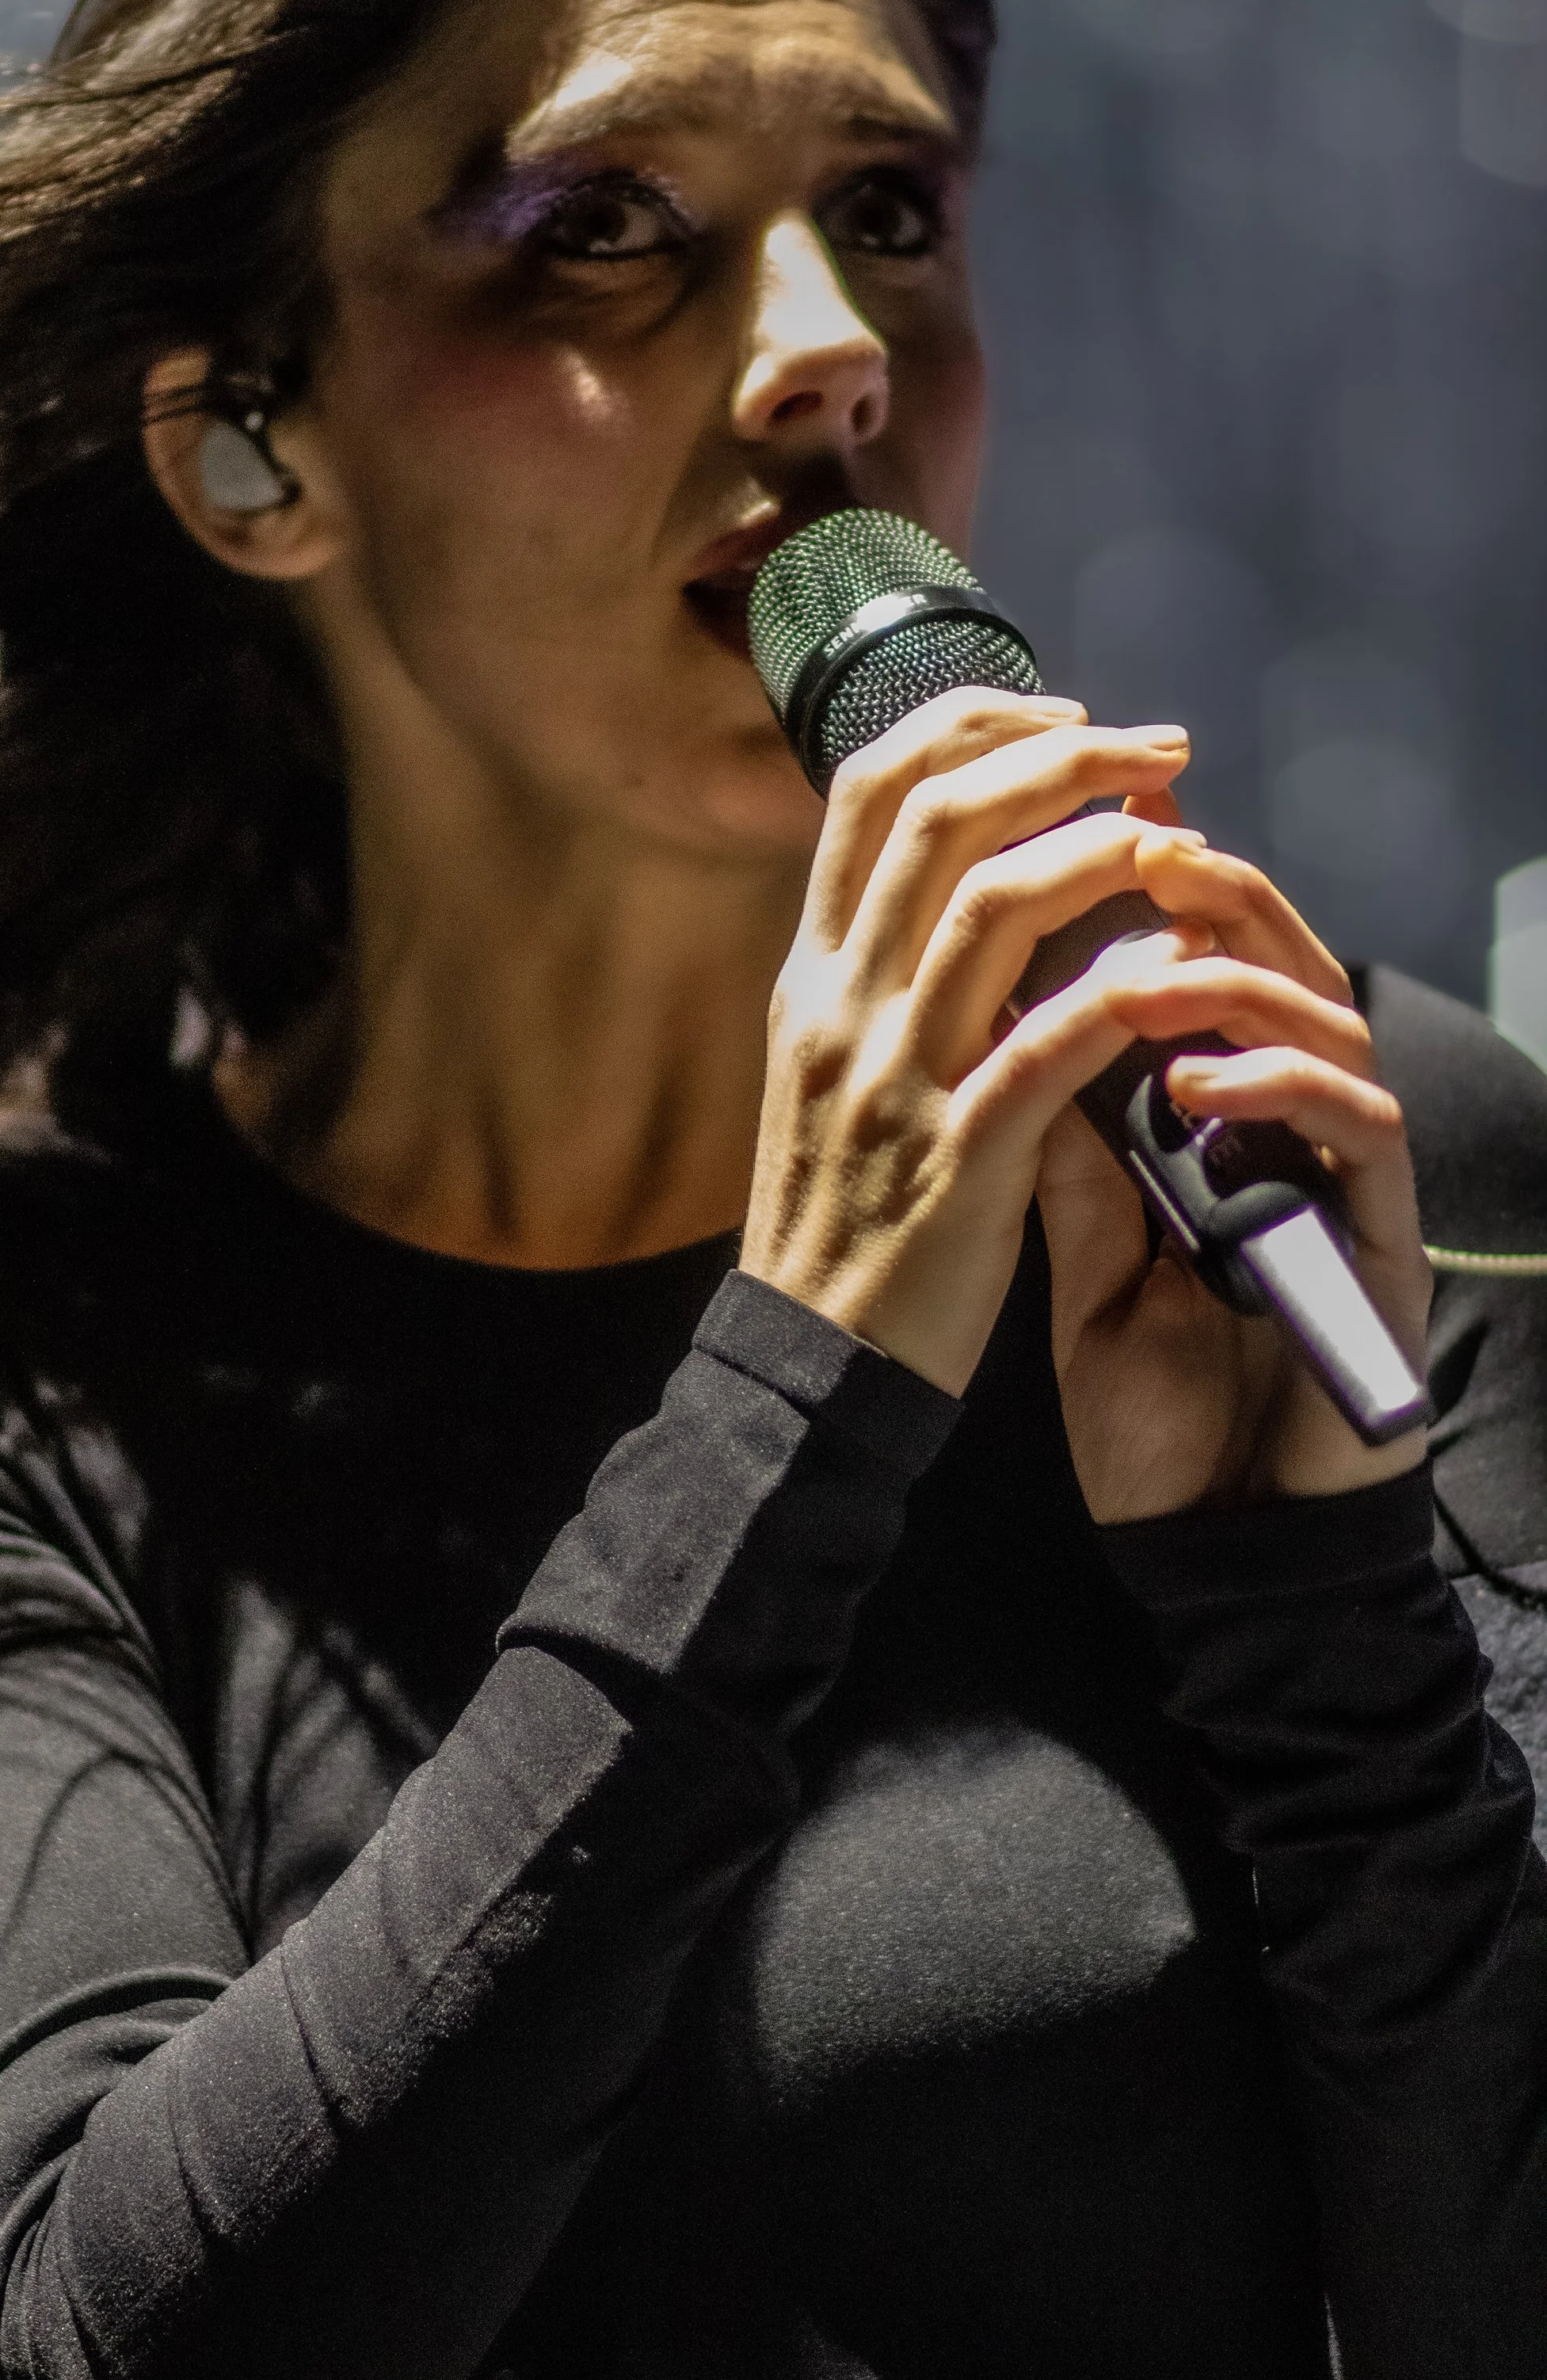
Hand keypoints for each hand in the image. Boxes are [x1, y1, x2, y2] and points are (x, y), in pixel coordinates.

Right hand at [741, 689, 1203, 1393]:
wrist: (805, 1362)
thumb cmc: (840, 1214)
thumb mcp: (830, 1070)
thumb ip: (882, 975)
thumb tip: (966, 884)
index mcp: (811, 975)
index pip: (865, 794)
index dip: (967, 724)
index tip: (1058, 712)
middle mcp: (840, 1005)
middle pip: (937, 821)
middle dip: (1057, 756)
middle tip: (1154, 746)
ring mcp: (894, 1080)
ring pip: (989, 911)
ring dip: (1097, 847)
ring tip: (1177, 826)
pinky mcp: (958, 1163)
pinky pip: (1045, 1048)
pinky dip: (1118, 989)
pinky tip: (1179, 955)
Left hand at [1035, 840, 1430, 1521]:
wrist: (1216, 1543)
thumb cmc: (1155, 1402)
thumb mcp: (1081, 1253)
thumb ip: (1059, 1143)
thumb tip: (996, 1022)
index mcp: (1221, 1122)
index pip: (1201, 968)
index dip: (1147, 898)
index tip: (1073, 836)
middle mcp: (1295, 1132)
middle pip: (1281, 963)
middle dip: (1213, 896)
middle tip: (1141, 848)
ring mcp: (1344, 1182)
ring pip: (1331, 1024)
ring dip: (1240, 982)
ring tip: (1149, 973)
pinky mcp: (1383, 1243)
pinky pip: (1358, 1129)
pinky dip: (1284, 1087)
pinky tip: (1201, 1085)